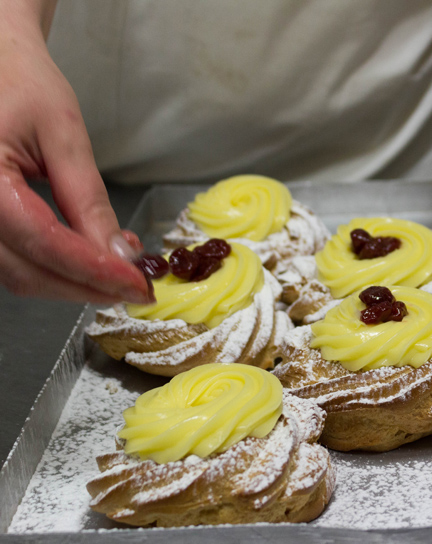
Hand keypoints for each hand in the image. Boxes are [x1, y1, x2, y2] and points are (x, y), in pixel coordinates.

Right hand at [0, 3, 150, 303]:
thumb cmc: (20, 84)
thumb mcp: (63, 136)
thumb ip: (89, 201)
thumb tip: (119, 255)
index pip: (43, 243)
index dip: (94, 270)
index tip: (136, 284)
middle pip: (26, 272)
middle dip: (86, 287)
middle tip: (135, 289)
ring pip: (17, 275)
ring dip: (70, 284)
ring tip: (118, 276)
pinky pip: (11, 260)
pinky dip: (52, 269)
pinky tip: (88, 262)